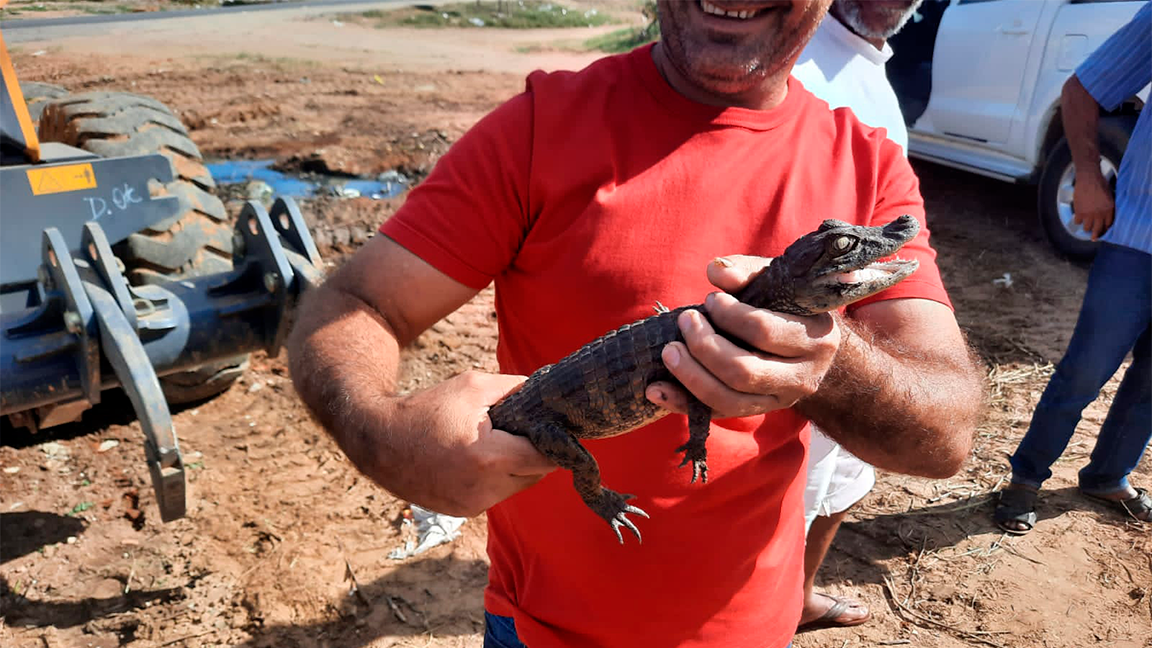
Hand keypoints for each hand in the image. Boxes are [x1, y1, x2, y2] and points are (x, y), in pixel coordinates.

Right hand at [384, 371, 556, 516]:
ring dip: (515, 467)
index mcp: (489, 457)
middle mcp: (483, 488)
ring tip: (494, 444)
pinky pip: (496, 494)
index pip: (545, 458)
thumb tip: (547, 392)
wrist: (379, 441)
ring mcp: (473, 505)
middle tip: (522, 431)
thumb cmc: (428, 408)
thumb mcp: (473, 385)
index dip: (554, 442)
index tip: (555, 427)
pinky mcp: (463, 512)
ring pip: (517, 486)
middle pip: (536, 474)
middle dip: (534, 453)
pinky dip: (496, 479)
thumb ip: (515, 388)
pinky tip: (477, 459)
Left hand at [645, 255, 840, 417]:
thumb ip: (747, 271)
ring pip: (729, 400)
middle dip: (705, 346)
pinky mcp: (755, 413)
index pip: (765, 332)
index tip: (710, 300)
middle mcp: (802, 378)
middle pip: (744, 371)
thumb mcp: (776, 282)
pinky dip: (681, 403)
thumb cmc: (787, 306)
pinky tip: (654, 390)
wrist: (809, 346)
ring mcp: (779, 401)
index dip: (730, 316)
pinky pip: (715, 415)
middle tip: (685, 320)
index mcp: (816, 339)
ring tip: (668, 350)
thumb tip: (715, 271)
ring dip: (691, 376)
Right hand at [1072, 171, 1114, 240]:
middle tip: (1094, 238)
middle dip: (1096, 235)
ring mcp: (1089, 214)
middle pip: (1098, 229)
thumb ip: (1109, 207)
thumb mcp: (1110, 196)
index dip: (1105, 229)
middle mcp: (1100, 213)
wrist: (1089, 178)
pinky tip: (1078, 218)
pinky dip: (1077, 221)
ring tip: (1085, 226)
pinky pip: (1077, 222)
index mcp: (1109, 209)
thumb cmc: (1100, 183)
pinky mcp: (1079, 212)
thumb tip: (1107, 216)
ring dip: (1086, 227)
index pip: (1108, 225)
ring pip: (1087, 228)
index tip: (1103, 232)